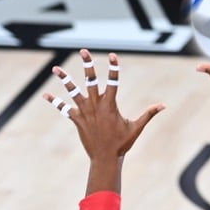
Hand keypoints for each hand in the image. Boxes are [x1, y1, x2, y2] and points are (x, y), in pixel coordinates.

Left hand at [42, 50, 164, 162]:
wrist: (106, 158)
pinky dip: (55, 102)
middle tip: (84, 51)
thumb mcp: (136, 127)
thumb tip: (163, 105)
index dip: (113, 67)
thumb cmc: (122, 143)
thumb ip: (149, 114)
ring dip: (64, 79)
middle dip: (88, 65)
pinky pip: (64, 109)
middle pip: (91, 80)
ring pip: (73, 92)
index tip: (112, 55)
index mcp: (110, 105)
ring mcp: (85, 112)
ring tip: (56, 69)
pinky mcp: (77, 120)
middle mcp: (96, 105)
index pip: (112, 81)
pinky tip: (45, 95)